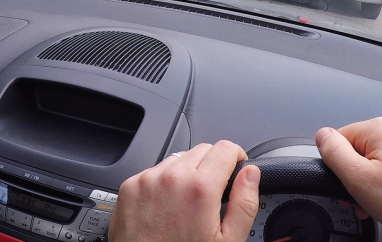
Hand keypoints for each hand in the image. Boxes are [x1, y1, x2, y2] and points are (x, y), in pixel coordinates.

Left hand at [109, 141, 260, 241]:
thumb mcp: (227, 241)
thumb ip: (244, 203)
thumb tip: (250, 174)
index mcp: (199, 189)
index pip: (225, 148)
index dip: (236, 156)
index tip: (237, 166)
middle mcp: (171, 178)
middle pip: (202, 150)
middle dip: (213, 165)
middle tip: (212, 193)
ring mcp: (147, 180)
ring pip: (178, 159)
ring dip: (187, 172)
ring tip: (187, 203)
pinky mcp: (130, 186)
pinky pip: (154, 171)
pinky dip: (164, 182)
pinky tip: (167, 206)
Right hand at [315, 118, 381, 241]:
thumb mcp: (357, 178)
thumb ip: (333, 152)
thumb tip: (322, 135)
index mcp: (381, 127)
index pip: (339, 139)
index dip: (338, 166)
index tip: (347, 185)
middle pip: (358, 150)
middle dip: (356, 176)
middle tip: (362, 200)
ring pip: (377, 160)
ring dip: (372, 183)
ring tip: (380, 204)